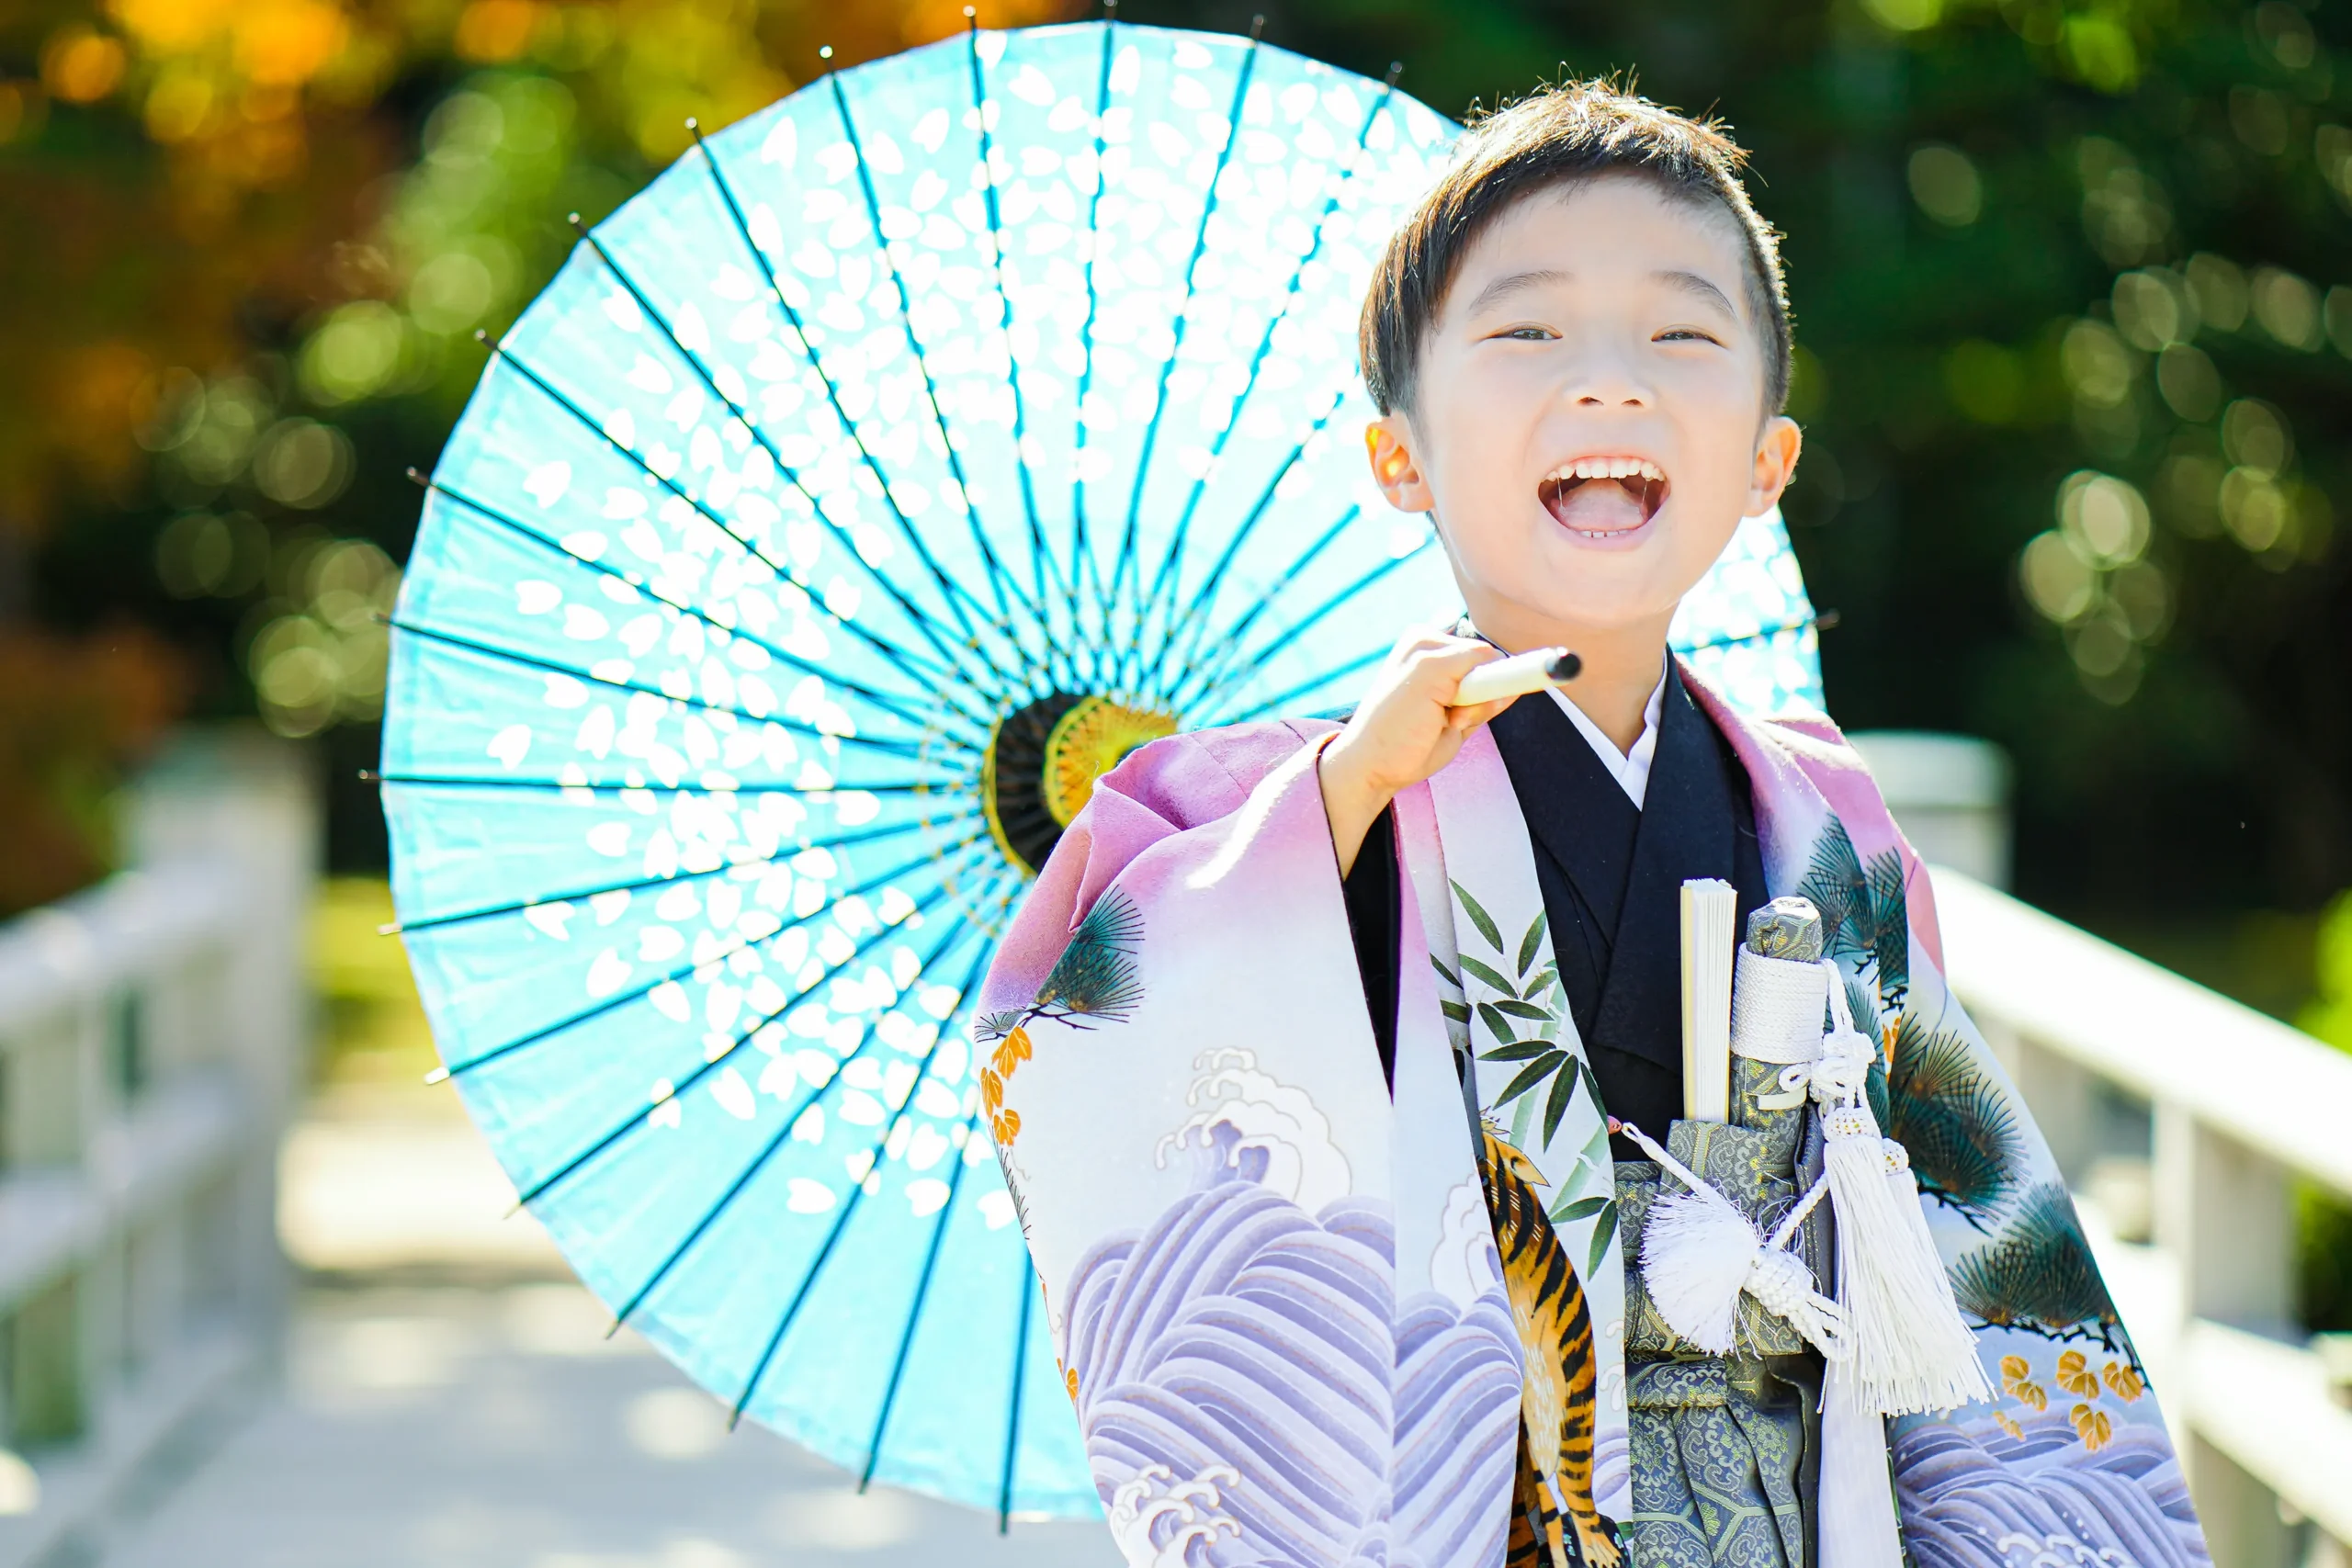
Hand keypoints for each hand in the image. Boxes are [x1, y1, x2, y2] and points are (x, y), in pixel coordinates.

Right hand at [1318, 629, 1518, 875]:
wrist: (1367, 764)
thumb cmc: (1405, 745)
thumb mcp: (1451, 718)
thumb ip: (1482, 700)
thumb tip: (1515, 686)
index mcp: (1423, 648)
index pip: (1478, 657)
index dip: (1491, 680)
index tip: (1487, 695)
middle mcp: (1424, 638)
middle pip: (1487, 658)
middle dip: (1482, 693)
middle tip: (1441, 721)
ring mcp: (1426, 646)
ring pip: (1489, 664)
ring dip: (1479, 702)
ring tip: (1435, 722)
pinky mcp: (1432, 662)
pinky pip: (1487, 669)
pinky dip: (1478, 702)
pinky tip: (1443, 717)